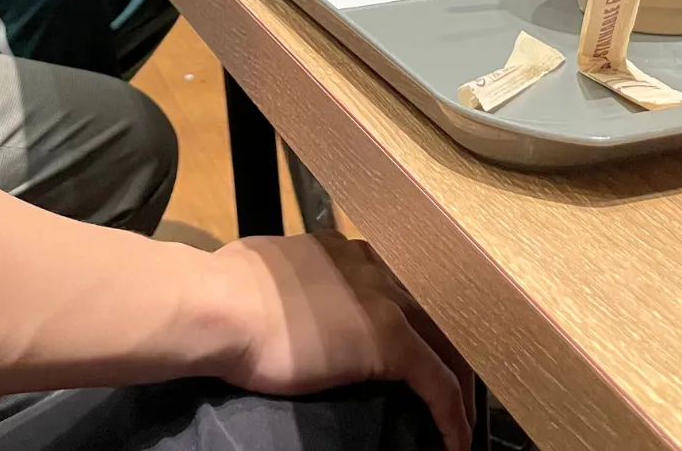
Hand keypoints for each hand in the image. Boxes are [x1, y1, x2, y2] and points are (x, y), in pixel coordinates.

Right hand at [211, 236, 471, 450]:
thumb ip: (292, 274)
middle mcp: (373, 266)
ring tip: (460, 419)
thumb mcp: (268, 267)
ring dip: (460, 385)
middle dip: (447, 346)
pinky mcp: (391, 339)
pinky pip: (440, 383)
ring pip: (448, 344)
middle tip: (451, 384)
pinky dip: (453, 417)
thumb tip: (283, 288)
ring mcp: (386, 300)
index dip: (412, 315)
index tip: (415, 344)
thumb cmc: (226, 291)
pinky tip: (455, 443)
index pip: (396, 282)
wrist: (220, 307)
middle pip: (432, 309)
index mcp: (343, 250)